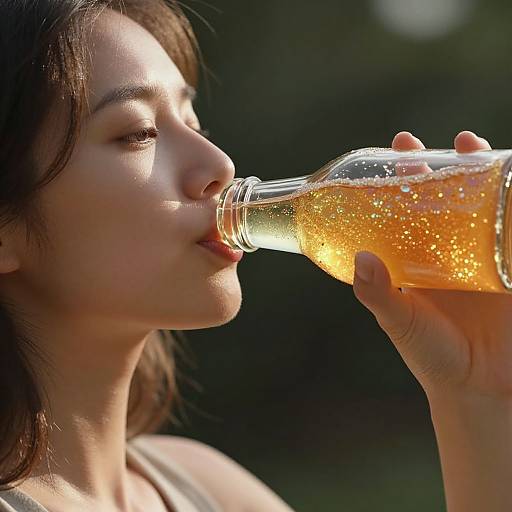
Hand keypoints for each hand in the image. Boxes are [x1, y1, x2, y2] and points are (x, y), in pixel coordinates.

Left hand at [353, 130, 511, 400]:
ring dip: (481, 175)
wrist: (480, 389)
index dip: (401, 178)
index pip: (404, 208)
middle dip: (442, 167)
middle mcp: (444, 252)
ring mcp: (479, 257)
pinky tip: (511, 179)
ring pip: (481, 207)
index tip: (398, 148)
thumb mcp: (400, 322)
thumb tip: (361, 258)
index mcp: (413, 259)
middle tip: (436, 142)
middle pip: (443, 199)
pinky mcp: (510, 269)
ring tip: (474, 146)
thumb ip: (379, 294)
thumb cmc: (433, 356)